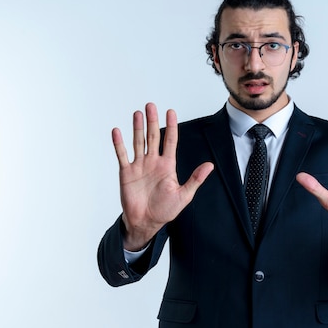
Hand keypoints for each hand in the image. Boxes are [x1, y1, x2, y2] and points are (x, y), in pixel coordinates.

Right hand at [112, 103, 213, 250]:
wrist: (146, 222)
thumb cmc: (165, 210)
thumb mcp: (184, 195)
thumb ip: (195, 179)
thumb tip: (210, 166)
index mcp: (167, 165)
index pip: (170, 141)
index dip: (171, 126)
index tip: (171, 111)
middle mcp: (153, 162)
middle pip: (153, 137)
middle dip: (152, 121)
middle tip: (151, 105)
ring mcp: (139, 166)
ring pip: (138, 142)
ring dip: (137, 128)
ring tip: (137, 113)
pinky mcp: (126, 173)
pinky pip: (122, 155)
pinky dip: (119, 144)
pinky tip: (117, 131)